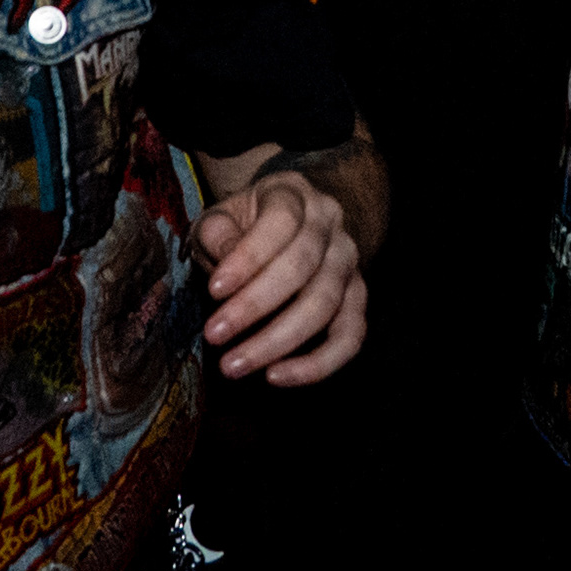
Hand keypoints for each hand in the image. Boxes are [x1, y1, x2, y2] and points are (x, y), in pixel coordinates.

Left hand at [193, 173, 365, 381]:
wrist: (296, 224)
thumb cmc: (247, 224)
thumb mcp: (224, 216)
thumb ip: (219, 235)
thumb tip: (224, 276)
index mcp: (294, 194)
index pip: (280, 221)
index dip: (249, 257)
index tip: (213, 290)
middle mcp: (331, 225)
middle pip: (303, 266)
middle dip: (255, 306)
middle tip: (214, 336)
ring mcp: (349, 262)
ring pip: (326, 304)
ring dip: (278, 341)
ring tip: (233, 365)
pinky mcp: (358, 299)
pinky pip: (350, 336)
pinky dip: (317, 364)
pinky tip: (277, 377)